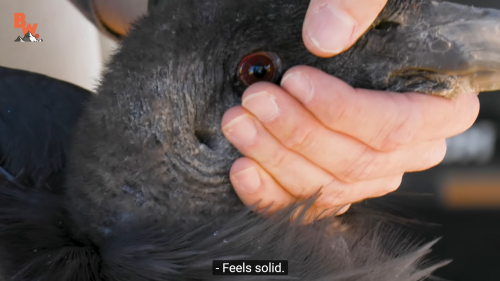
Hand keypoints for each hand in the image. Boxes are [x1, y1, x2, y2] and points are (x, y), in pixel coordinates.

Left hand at [221, 0, 479, 216]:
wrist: (349, 40)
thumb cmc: (367, 20)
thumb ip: (361, 3)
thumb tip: (326, 36)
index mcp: (441, 107)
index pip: (395, 126)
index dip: (342, 111)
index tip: (296, 82)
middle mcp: (410, 149)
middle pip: (355, 161)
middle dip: (298, 133)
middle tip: (256, 99)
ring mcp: (373, 170)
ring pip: (328, 184)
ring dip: (276, 158)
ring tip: (239, 124)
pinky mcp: (337, 181)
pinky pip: (307, 201)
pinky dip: (271, 192)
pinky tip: (244, 170)